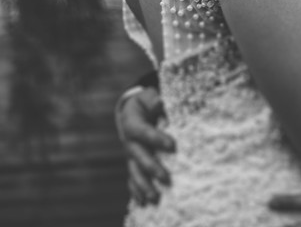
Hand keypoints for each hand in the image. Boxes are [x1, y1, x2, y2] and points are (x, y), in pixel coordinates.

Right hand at [116, 87, 174, 204]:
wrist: (132, 111)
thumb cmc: (145, 103)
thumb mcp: (148, 96)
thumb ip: (153, 99)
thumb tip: (159, 103)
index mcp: (131, 122)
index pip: (141, 131)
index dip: (155, 138)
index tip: (172, 145)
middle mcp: (128, 141)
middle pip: (137, 156)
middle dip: (151, 168)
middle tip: (166, 178)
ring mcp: (130, 155)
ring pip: (134, 172)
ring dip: (144, 186)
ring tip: (155, 198)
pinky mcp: (133, 164)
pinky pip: (133, 179)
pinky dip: (137, 192)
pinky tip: (144, 204)